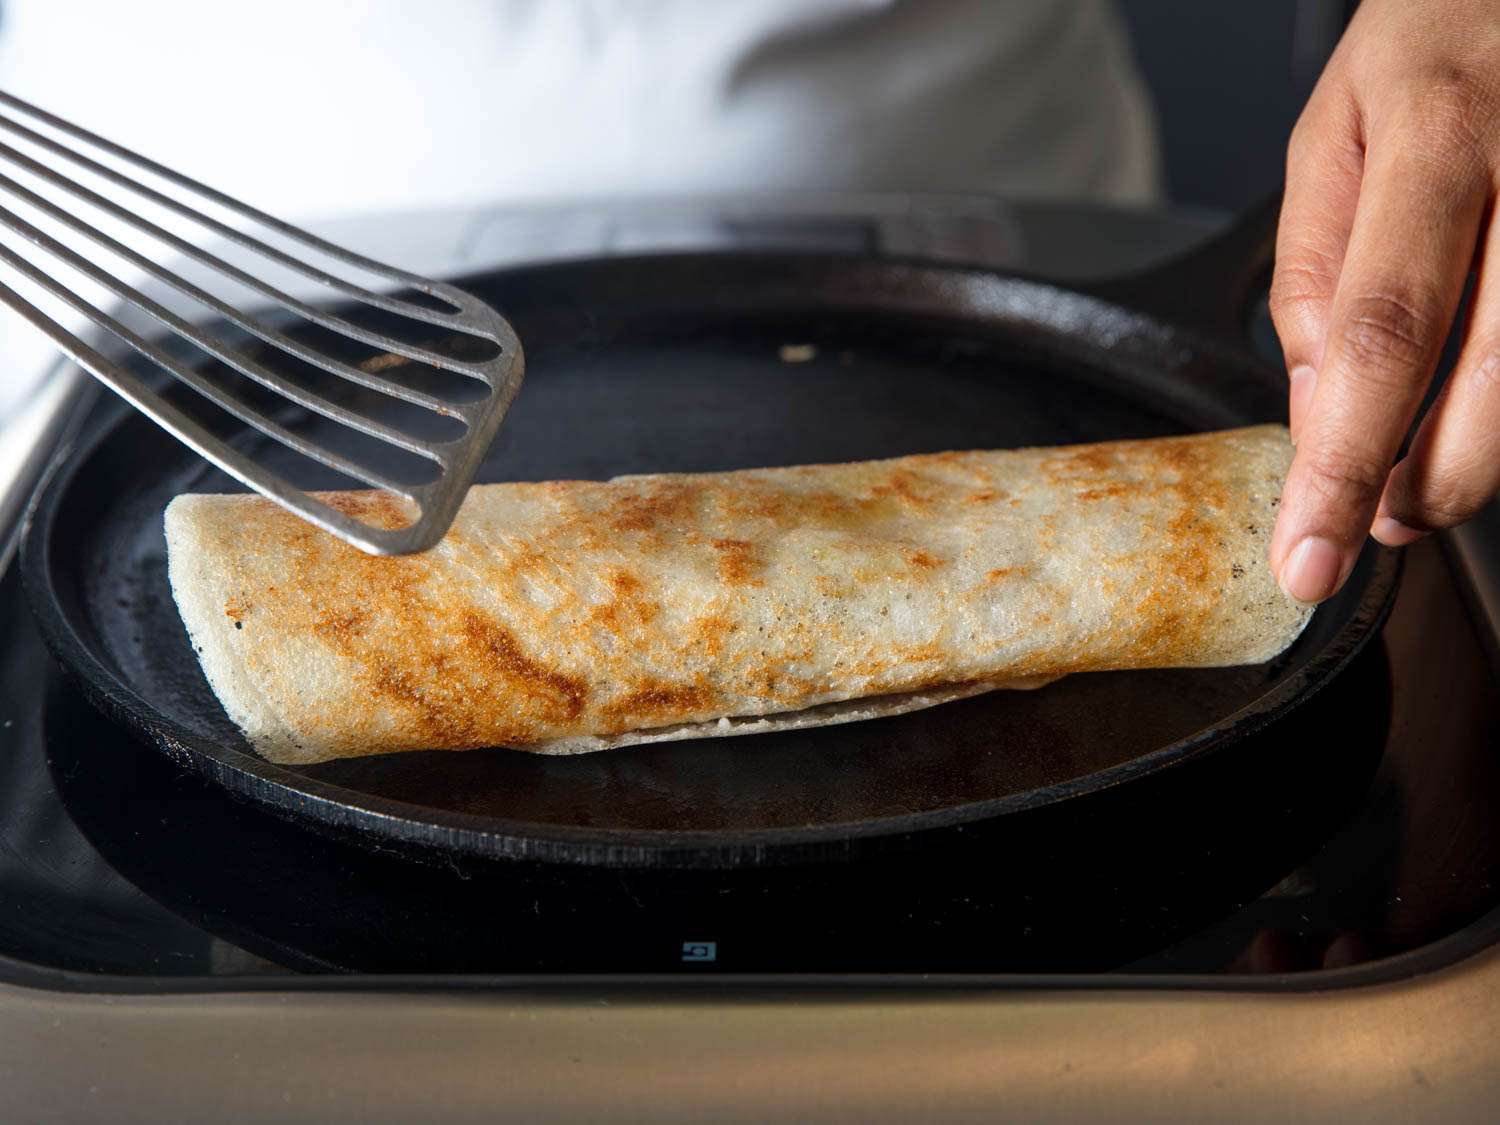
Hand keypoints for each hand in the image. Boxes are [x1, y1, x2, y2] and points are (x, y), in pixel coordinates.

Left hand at [1268, 0, 1499, 603]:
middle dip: (1425, 485)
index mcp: (1441, 130)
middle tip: (1378, 517)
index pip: (1383, 335)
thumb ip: (1315, 274)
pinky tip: (1477, 399)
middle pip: (1495, 380)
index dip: (1345, 466)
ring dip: (1478, 460)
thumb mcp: (1332, 135)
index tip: (1309, 559)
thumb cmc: (1438, 47)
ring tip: (1419, 467)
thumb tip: (1316, 416)